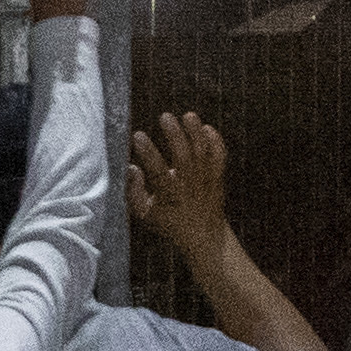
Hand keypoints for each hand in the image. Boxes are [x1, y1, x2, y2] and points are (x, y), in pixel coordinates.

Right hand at [127, 111, 232, 259]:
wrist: (204, 236)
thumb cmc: (168, 222)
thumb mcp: (145, 214)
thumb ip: (133, 192)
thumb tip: (131, 167)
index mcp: (169, 195)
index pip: (157, 171)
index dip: (148, 152)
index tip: (138, 135)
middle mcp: (189, 186)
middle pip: (184, 157)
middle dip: (175, 135)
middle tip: (165, 116)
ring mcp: (205, 180)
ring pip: (203, 153)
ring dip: (196, 132)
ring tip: (188, 115)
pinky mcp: (217, 177)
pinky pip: (220, 156)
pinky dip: (216, 141)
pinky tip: (206, 128)